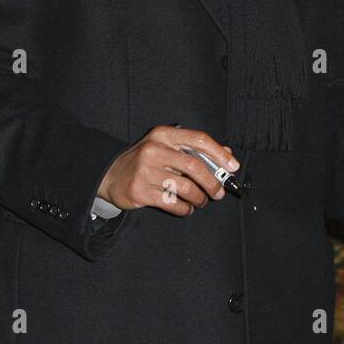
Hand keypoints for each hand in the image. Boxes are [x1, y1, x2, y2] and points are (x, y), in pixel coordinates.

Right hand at [96, 125, 239, 216]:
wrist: (110, 174)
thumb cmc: (146, 160)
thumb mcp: (168, 147)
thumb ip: (196, 149)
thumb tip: (227, 155)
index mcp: (164, 135)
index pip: (198, 139)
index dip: (219, 153)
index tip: (232, 166)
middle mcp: (154, 150)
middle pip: (194, 166)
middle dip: (212, 182)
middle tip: (218, 192)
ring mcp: (145, 171)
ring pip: (185, 188)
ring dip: (199, 198)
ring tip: (201, 201)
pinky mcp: (140, 191)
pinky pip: (172, 203)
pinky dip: (185, 208)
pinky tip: (186, 208)